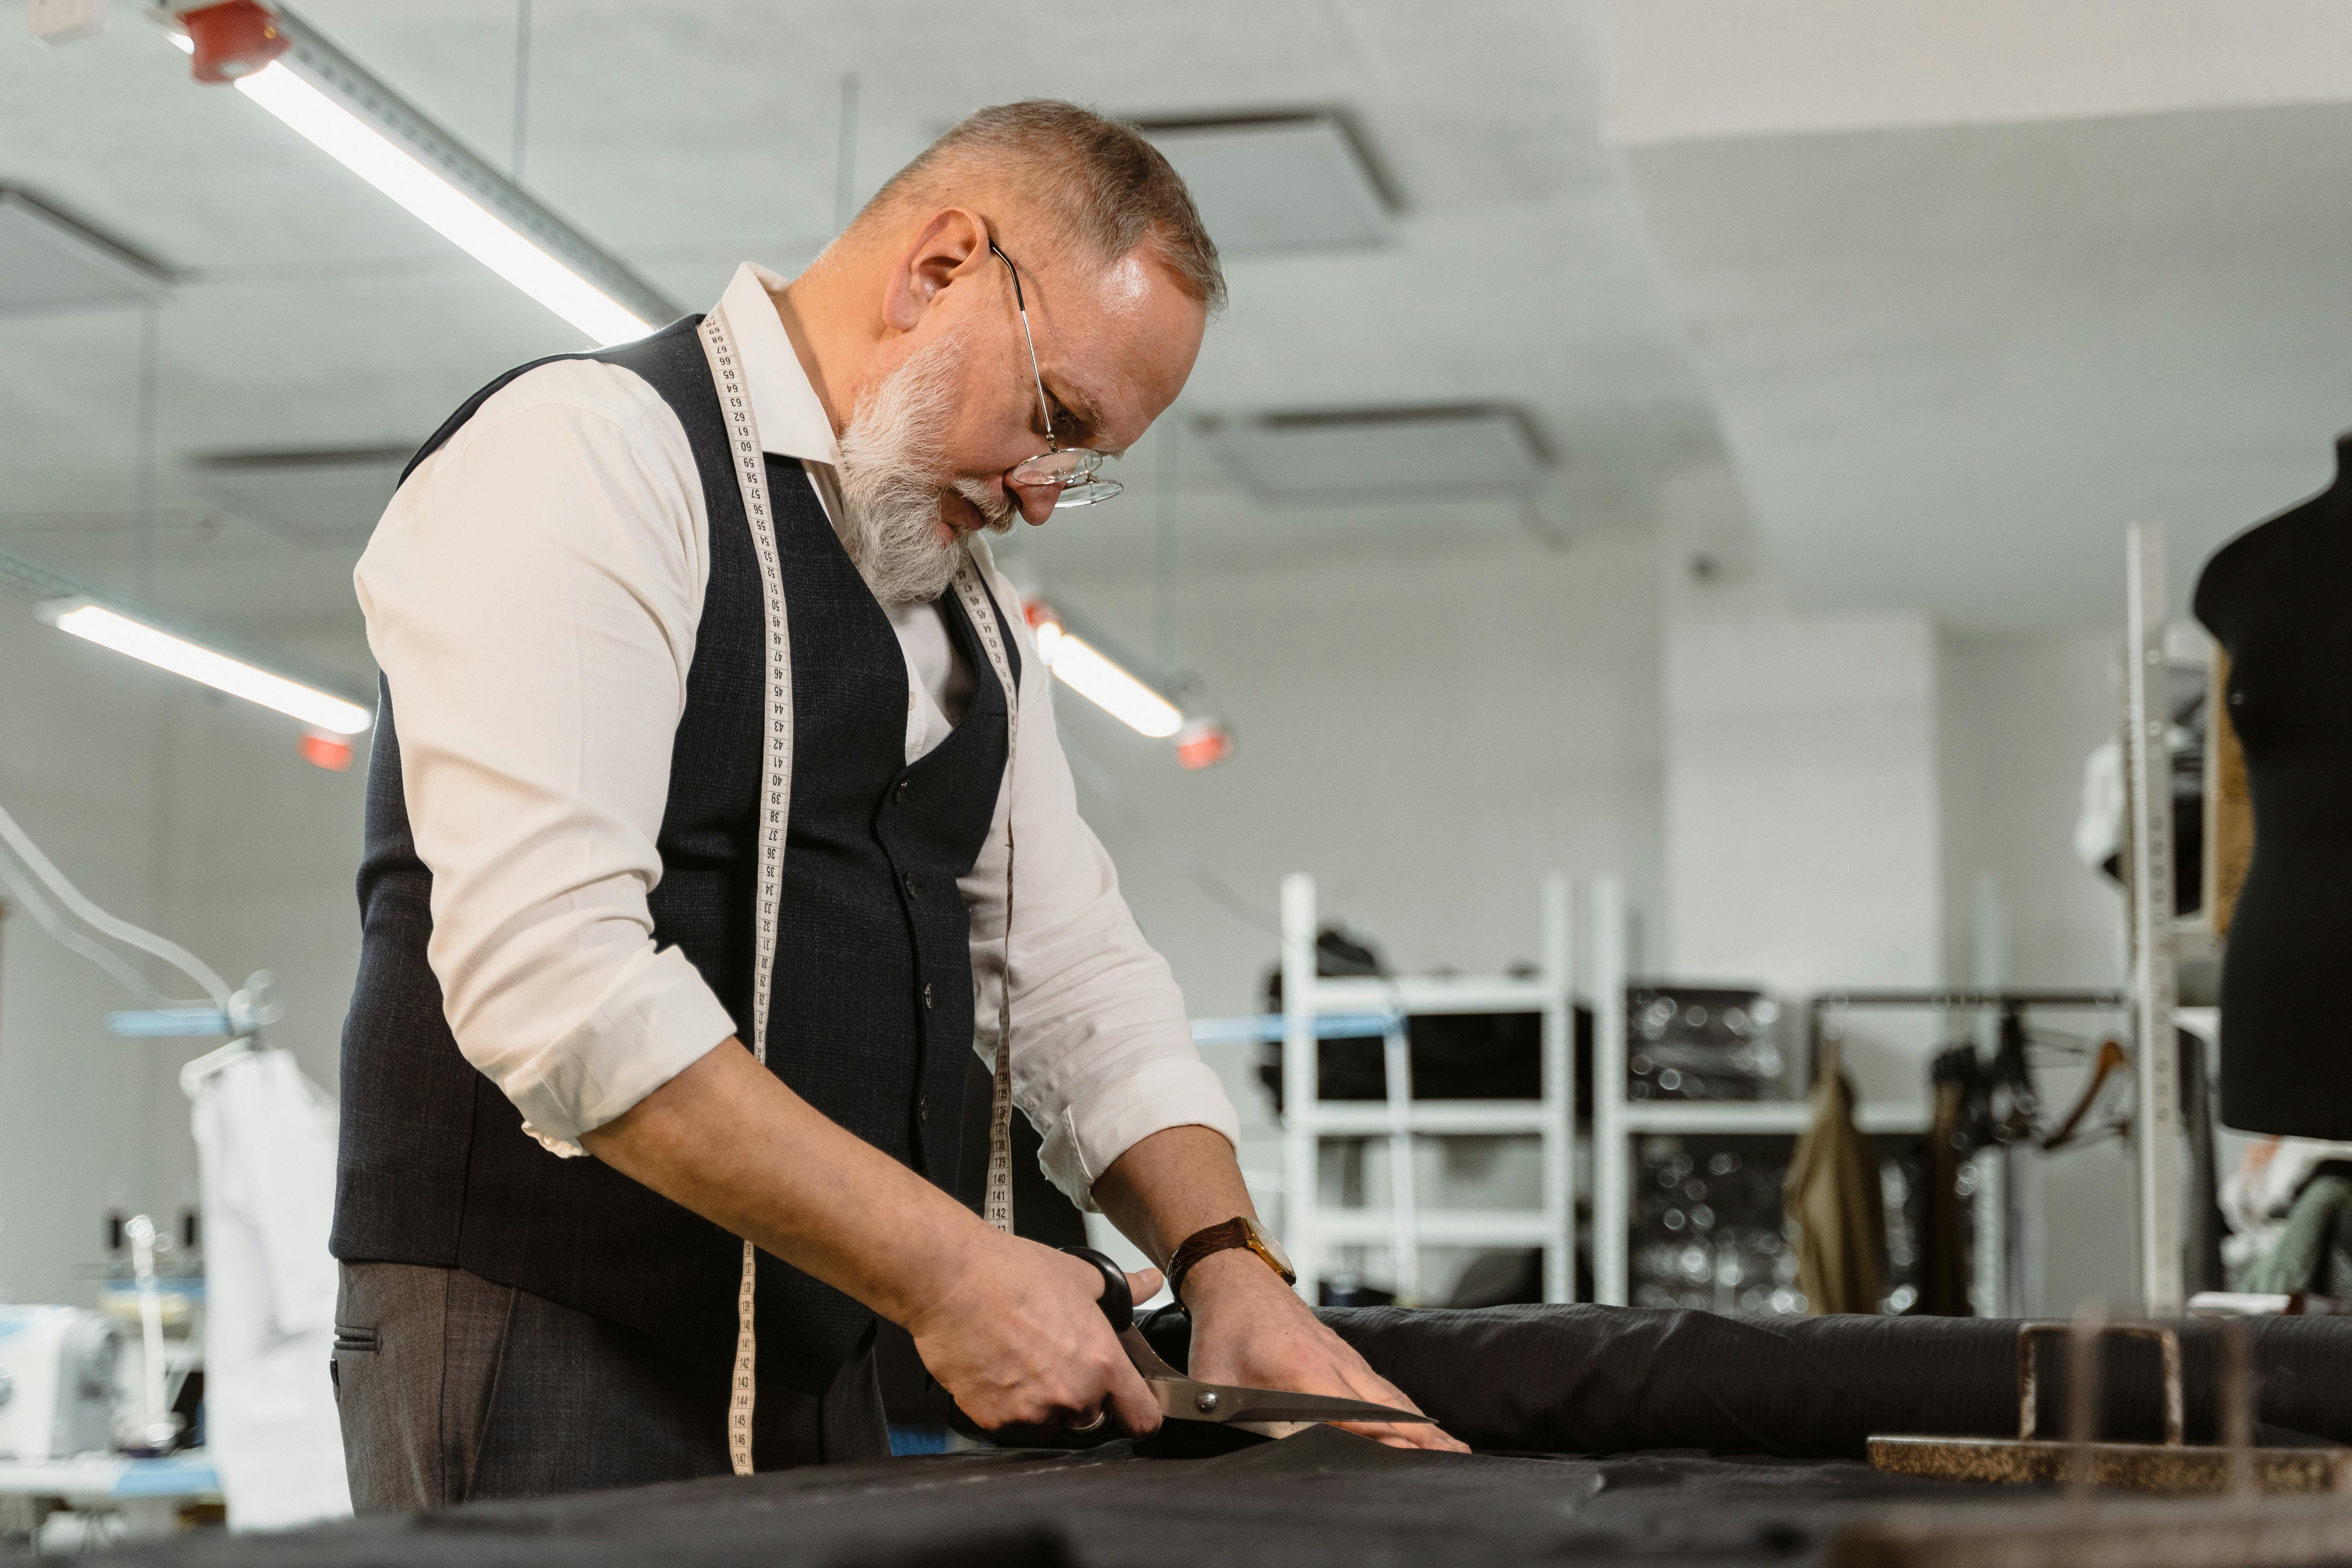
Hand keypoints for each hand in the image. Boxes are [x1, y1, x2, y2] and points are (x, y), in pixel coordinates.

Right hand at [902, 1231, 1164, 1441]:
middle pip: (1092, 1420)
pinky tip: (999, 1371)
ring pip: (1050, 1425)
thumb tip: (1148, 1282)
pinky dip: (1008, 1408)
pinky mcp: (994, 1421)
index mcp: (1102, 1363)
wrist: (951, 1280)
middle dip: (1079, 1398)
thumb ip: (1124, 1290)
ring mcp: (1032, 1413)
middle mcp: (1072, 1395)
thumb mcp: (1081, 1277)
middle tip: (1056, 1362)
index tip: (1128, 1404)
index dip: (1138, 1412)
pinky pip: (1012, 1426)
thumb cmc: (1012, 1274)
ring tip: (1023, 1362)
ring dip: (1043, 1406)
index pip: (1143, 1419)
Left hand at [1180, 1250, 1469, 1451]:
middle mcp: (1334, 1362)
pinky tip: (1425, 1427)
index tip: (1410, 1457)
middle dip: (1420, 1437)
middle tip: (1454, 1463)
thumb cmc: (1224, 1331)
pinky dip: (1409, 1409)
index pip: (1350, 1411)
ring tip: (1455, 1452)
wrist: (1236, 1279)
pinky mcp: (1345, 1356)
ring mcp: (1344, 1357)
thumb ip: (1230, 1417)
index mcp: (1302, 1369)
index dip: (1380, 1437)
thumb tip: (1242, 1452)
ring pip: (1391, 1396)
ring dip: (1423, 1425)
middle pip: (1386, 1405)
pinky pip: (1383, 1387)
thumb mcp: (1213, 1379)